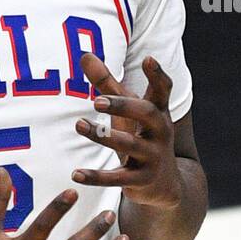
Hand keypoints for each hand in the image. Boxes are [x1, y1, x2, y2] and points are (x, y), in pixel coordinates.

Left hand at [73, 53, 181, 209]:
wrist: (165, 184)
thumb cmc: (142, 137)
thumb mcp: (128, 112)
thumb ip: (108, 84)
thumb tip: (84, 55)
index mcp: (158, 112)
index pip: (162, 90)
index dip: (157, 75)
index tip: (148, 59)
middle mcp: (160, 132)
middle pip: (147, 114)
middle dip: (123, 105)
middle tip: (97, 101)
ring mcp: (153, 156)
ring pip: (129, 145)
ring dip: (103, 136)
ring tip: (79, 124)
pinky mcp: (141, 180)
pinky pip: (118, 178)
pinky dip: (96, 177)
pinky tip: (75, 174)